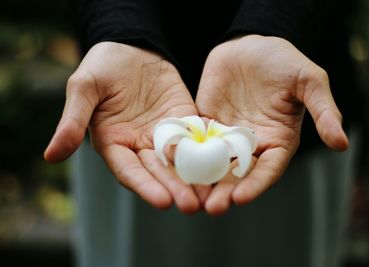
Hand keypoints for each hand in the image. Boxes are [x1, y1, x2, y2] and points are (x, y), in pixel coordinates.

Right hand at [44, 42, 202, 213]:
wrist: (131, 46)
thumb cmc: (102, 65)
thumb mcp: (84, 88)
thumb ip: (72, 120)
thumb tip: (50, 155)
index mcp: (114, 143)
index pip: (129, 171)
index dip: (144, 186)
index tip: (163, 201)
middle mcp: (139, 145)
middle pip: (158, 172)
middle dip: (174, 189)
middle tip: (192, 206)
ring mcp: (164, 135)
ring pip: (180, 161)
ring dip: (194, 179)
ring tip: (210, 196)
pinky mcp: (184, 121)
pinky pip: (197, 139)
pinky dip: (208, 152)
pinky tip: (222, 165)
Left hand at [196, 35, 347, 214]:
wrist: (252, 44)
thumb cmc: (284, 61)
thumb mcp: (309, 80)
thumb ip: (323, 111)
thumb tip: (342, 144)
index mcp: (278, 141)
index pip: (268, 169)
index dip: (256, 184)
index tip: (240, 197)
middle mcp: (252, 144)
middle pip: (239, 174)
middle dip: (226, 192)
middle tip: (212, 208)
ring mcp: (227, 135)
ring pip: (214, 164)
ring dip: (204, 182)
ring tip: (191, 198)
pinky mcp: (207, 122)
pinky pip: (195, 141)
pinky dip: (187, 155)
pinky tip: (174, 166)